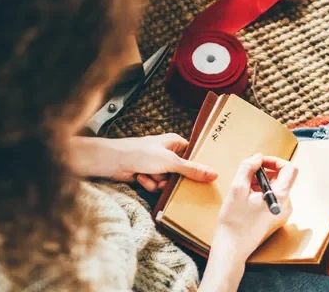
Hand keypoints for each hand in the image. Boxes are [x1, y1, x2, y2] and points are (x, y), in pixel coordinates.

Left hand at [68, 134, 217, 190]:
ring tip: (150, 176)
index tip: (204, 178)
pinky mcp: (149, 175)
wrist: (114, 162)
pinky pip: (157, 185)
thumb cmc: (141, 154)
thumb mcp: (170, 162)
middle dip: (174, 179)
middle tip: (170, 180)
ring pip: (169, 182)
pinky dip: (149, 184)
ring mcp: (157, 165)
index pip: (193, 155)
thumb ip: (192, 170)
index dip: (197, 166)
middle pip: (182, 172)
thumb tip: (214, 174)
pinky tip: (141, 178)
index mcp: (175, 143)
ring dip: (159, 183)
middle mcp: (167, 153)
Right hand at [211, 153, 297, 262]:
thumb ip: (248, 167)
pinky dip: (260, 191)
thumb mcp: (238, 188)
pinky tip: (246, 198)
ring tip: (244, 188)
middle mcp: (285, 204)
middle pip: (282, 177)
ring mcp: (281, 211)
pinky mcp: (274, 216)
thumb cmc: (234, 220)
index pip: (290, 168)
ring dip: (260, 182)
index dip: (275, 161)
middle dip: (264, 172)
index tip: (259, 162)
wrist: (232, 246)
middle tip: (247, 175)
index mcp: (281, 196)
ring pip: (275, 187)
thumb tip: (257, 157)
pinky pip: (271, 197)